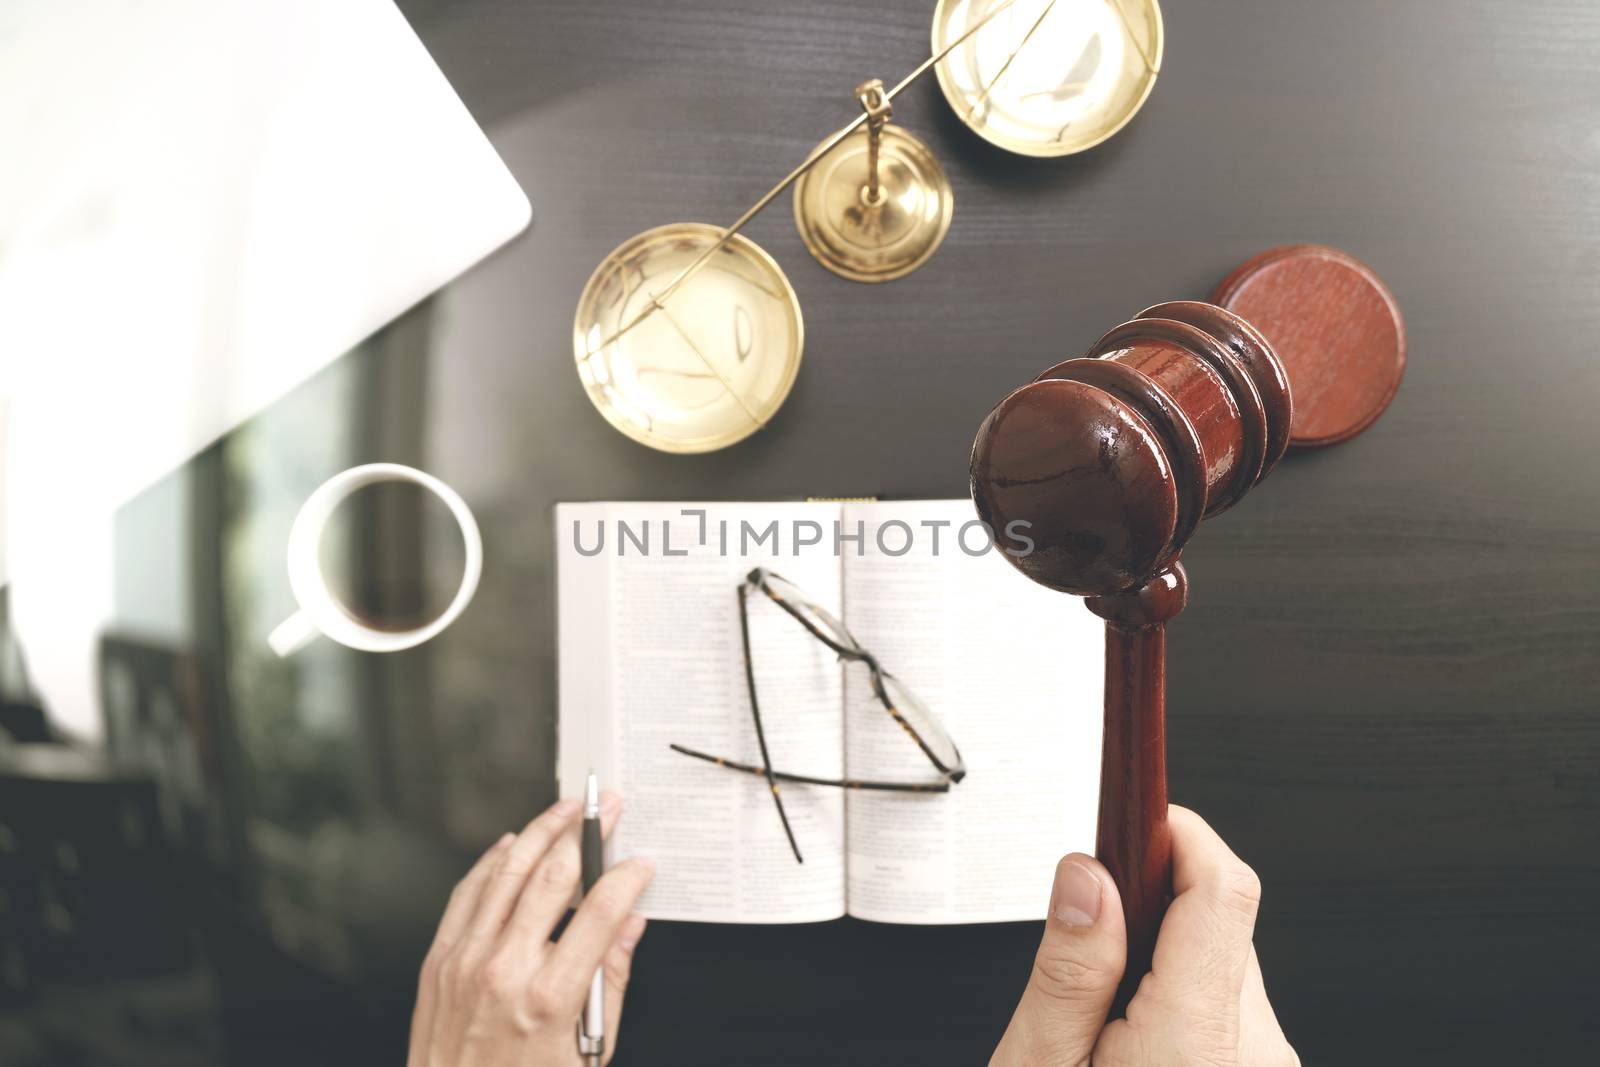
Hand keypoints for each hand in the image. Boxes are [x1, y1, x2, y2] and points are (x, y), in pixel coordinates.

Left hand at [408, 794, 653, 1066]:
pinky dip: (491, 862)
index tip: (641, 864)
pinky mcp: (439, 961)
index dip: (627, 878)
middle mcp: (504, 970)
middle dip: (587, 832)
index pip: (601, 912)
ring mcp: (466, 961)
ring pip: (507, 873)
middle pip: (553, 877)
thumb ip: (610, 979)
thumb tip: (630, 926)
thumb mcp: (588, 1051)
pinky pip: (467, 893)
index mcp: (549, 997)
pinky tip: (511, 845)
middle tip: (606, 806)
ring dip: (540, 832)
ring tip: (564, 809)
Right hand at [991, 806, 1297, 1065]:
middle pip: (1219, 922)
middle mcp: (1250, 1052)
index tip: (1131, 821)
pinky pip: (1228, 1011)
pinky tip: (1130, 1041)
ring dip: (1164, 960)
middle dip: (1150, 906)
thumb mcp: (1037, 1066)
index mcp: (1194, 1041)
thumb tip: (1087, 875)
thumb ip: (1069, 972)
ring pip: (1221, 964)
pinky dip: (1180, 1002)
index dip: (1177, 835)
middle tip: (1086, 933)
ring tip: (1100, 1011)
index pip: (1222, 889)